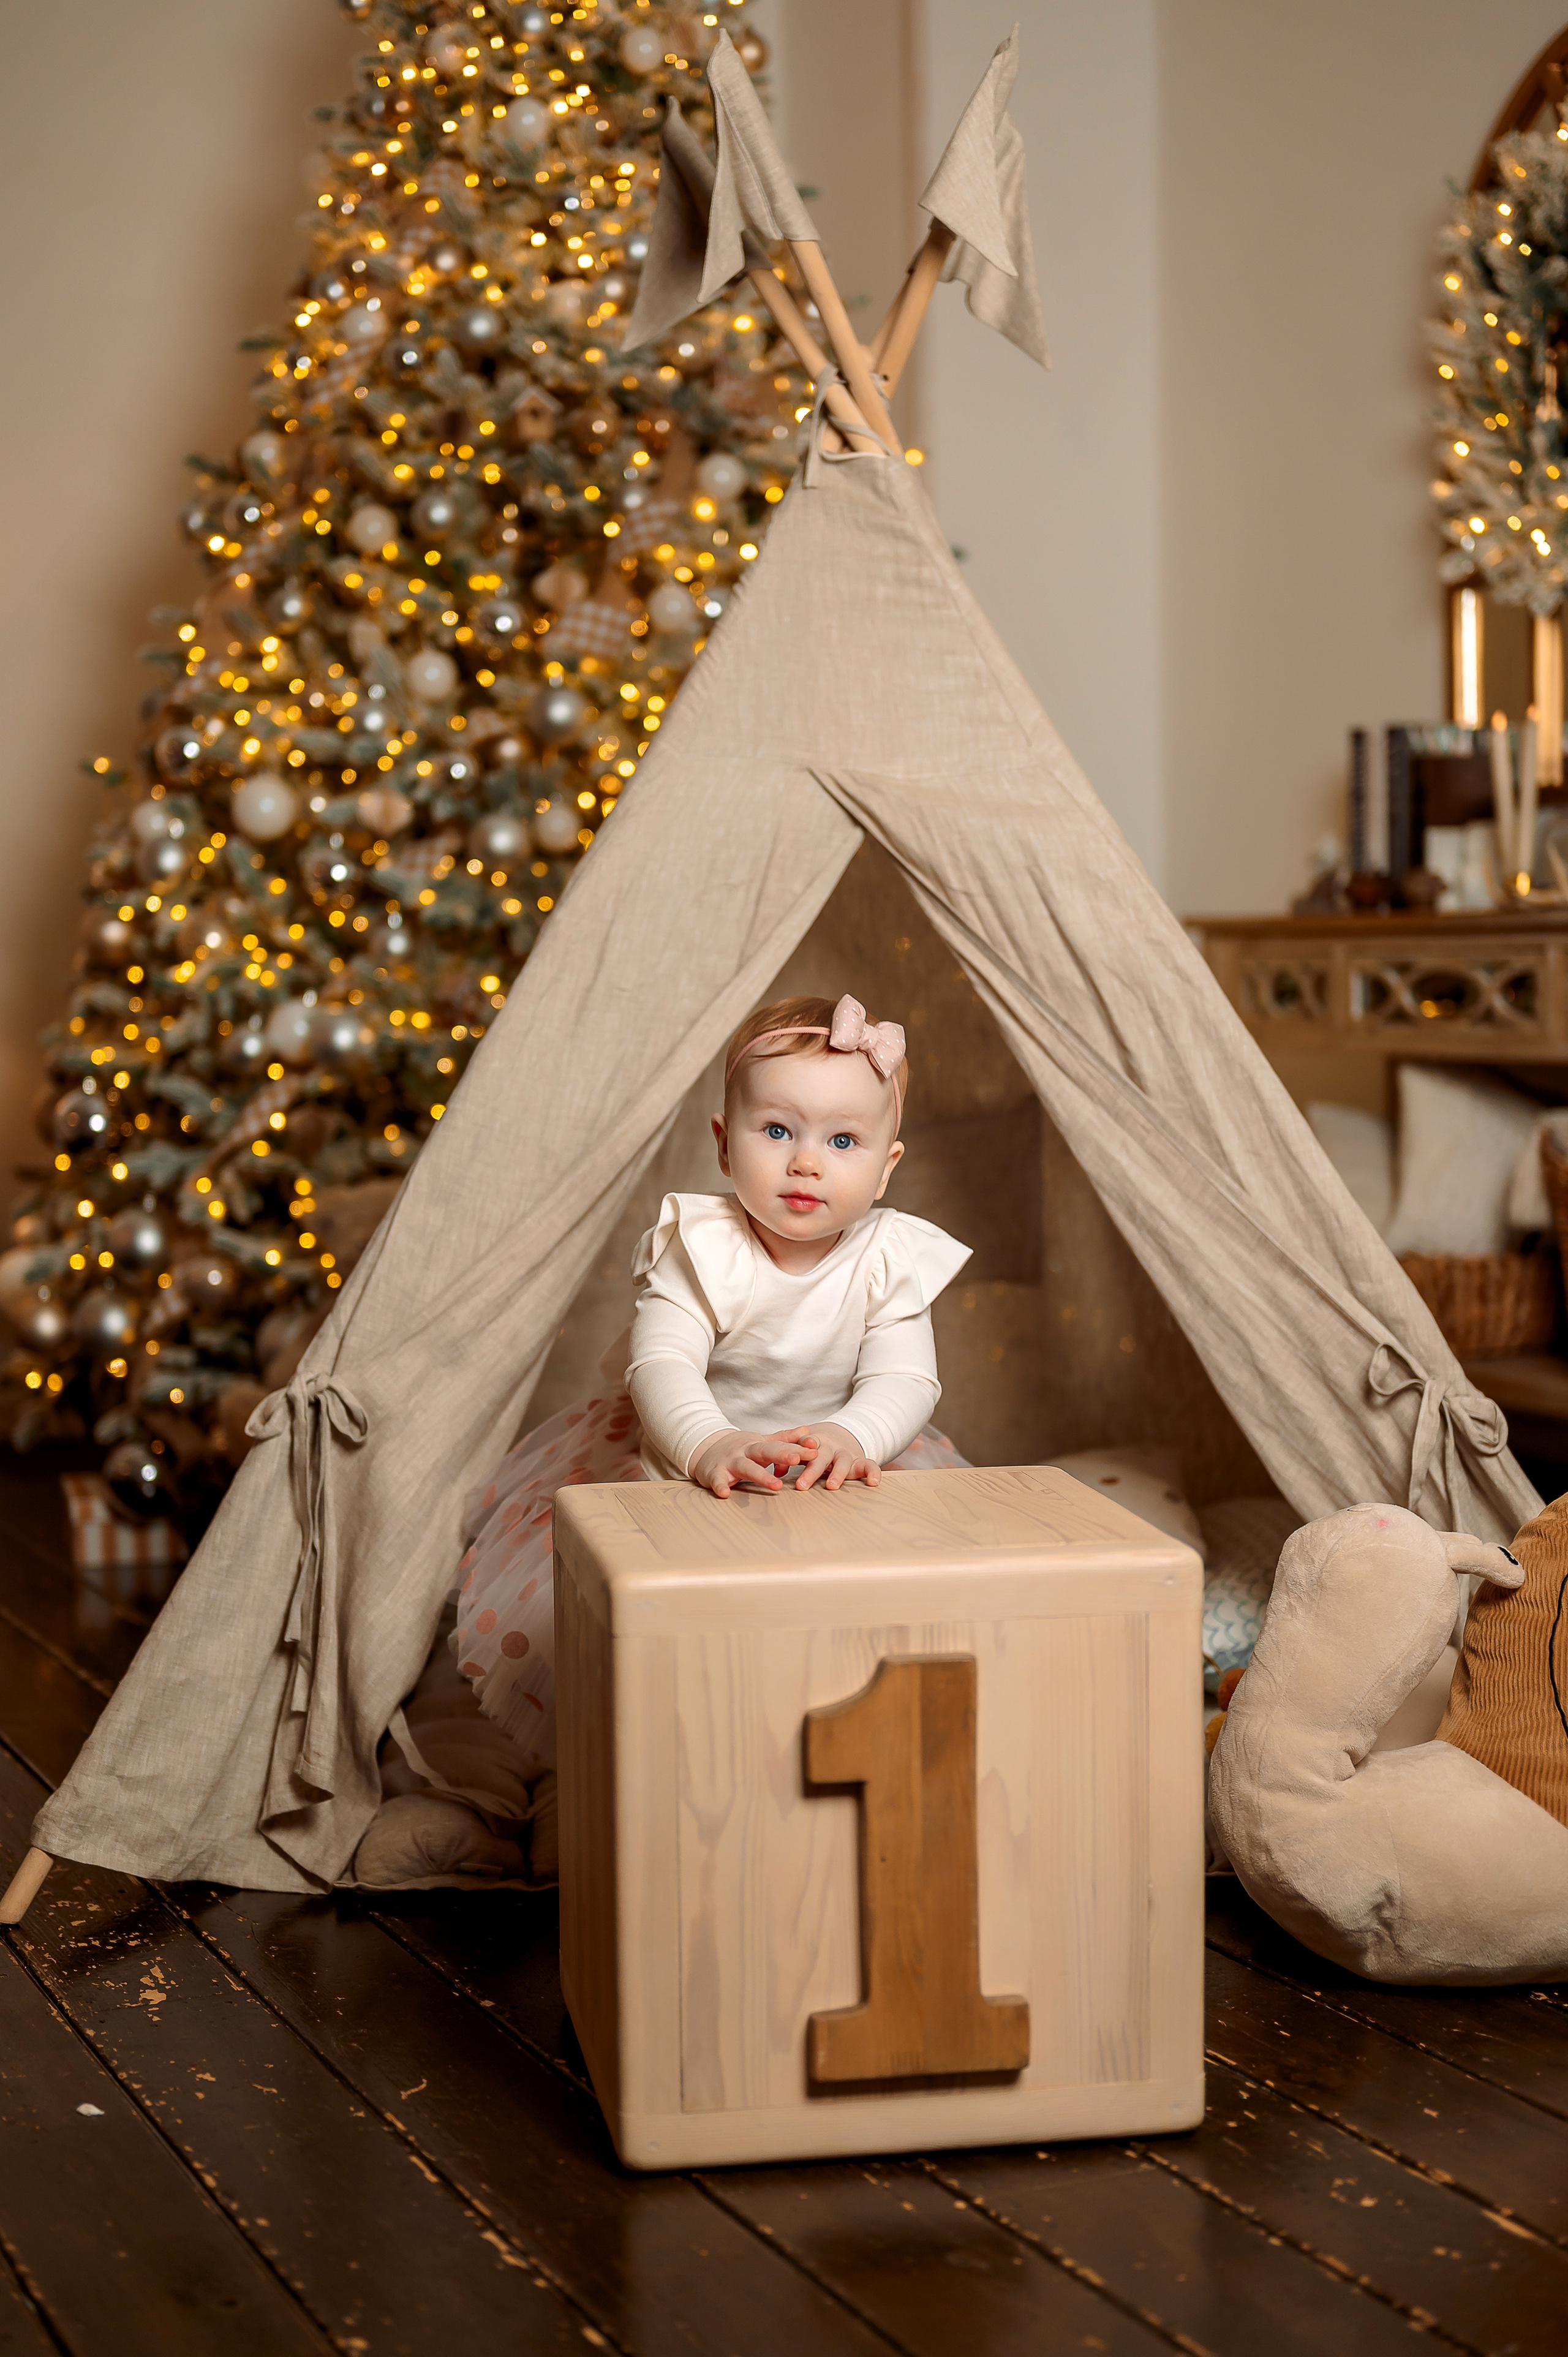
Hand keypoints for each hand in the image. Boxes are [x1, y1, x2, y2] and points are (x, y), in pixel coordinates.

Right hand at [689, 1426, 815, 1498]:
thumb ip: (784, 1438)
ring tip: (776, 1486)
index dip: (797, 1448)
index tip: (815, 1450)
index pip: (780, 1445)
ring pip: (746, 1468)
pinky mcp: (714, 1473)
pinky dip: (720, 1485)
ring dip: (761, 1476)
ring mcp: (729, 1462)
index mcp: (758, 1445)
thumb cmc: (738, 1449)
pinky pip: (717, 1480)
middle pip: (765, 1452)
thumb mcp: (760, 1442)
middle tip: (798, 1459)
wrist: (704, 1450)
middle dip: (782, 1454)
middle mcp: (745, 1451)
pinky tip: (725, 1493)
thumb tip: (807, 1430)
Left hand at [793, 1422, 880, 1492]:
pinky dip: (873, 1472)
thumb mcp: (802, 1448)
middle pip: (821, 1456)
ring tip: (831, 1486)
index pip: (805, 1442)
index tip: (791, 1459)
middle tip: (802, 1486)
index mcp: (813, 1441)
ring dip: (837, 1473)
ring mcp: (846, 1453)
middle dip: (812, 1471)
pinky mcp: (860, 1461)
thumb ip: (789, 1458)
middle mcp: (830, 1446)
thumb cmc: (815, 1446)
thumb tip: (778, 1472)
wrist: (840, 1433)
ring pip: (843, 1461)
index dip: (799, 1449)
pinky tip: (874, 1483)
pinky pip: (869, 1465)